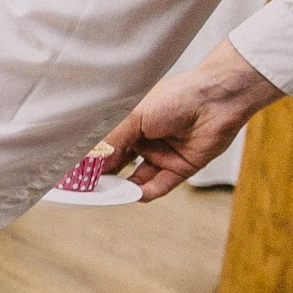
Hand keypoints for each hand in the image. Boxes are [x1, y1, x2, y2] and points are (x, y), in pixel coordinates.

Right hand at [102, 40, 284, 199]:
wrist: (215, 99)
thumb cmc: (175, 98)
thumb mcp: (133, 116)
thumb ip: (111, 140)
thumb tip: (89, 160)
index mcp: (131, 124)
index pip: (106, 148)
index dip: (92, 161)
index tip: (76, 174)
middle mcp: (145, 141)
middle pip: (119, 165)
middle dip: (104, 178)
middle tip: (88, 189)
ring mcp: (163, 155)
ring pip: (138, 178)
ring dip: (124, 187)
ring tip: (109, 194)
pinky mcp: (182, 168)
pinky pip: (161, 185)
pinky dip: (147, 192)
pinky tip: (134, 195)